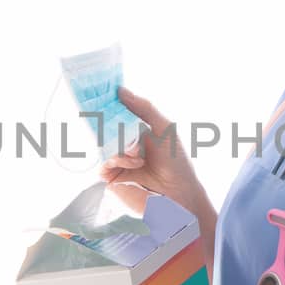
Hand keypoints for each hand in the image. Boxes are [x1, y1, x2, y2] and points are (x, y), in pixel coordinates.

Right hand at [96, 86, 210, 220]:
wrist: (180, 193)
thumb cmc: (176, 161)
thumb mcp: (164, 128)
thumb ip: (144, 108)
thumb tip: (121, 90)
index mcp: (135, 132)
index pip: (115, 115)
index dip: (109, 106)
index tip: (104, 95)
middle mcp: (124, 146)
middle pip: (105, 129)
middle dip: (113, 126)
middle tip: (123, 128)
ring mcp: (117, 163)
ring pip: (104, 146)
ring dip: (121, 146)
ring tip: (138, 153)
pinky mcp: (113, 179)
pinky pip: (104, 165)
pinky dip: (117, 160)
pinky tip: (134, 162)